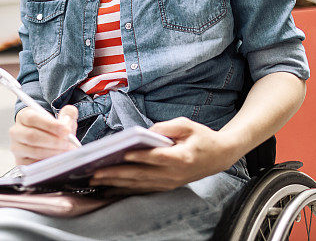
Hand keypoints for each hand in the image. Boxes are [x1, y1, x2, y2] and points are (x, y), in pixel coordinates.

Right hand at [9, 105, 78, 164]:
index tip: (66, 130)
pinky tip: (58, 159)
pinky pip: (35, 164)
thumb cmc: (53, 129)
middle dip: (53, 141)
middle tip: (67, 143)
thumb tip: (68, 118)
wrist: (48, 143)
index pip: (32, 118)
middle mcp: (16, 132)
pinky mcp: (21, 162)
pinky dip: (49, 162)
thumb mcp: (62, 118)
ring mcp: (17, 148)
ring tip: (66, 151)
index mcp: (24, 116)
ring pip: (34, 151)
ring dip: (53, 152)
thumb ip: (68, 113)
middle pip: (32, 136)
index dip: (50, 125)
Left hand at [89, 117, 234, 191]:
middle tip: (96, 172)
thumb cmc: (202, 137)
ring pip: (139, 184)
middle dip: (117, 174)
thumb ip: (167, 127)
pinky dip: (125, 190)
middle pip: (142, 174)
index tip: (123, 153)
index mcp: (181, 157)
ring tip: (96, 180)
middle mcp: (174, 174)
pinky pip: (143, 189)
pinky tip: (110, 189)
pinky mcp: (166, 186)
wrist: (219, 156)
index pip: (157, 157)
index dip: (140, 156)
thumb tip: (146, 132)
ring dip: (116, 183)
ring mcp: (170, 182)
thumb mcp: (187, 125)